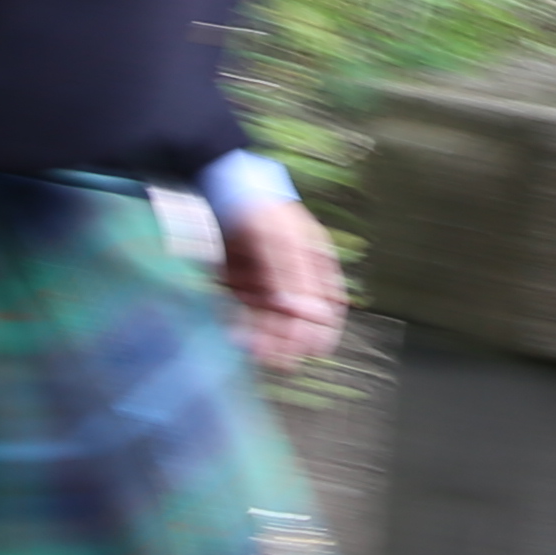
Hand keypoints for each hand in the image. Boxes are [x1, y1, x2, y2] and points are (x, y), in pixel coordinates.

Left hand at [214, 197, 346, 372]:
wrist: (227, 194)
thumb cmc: (261, 212)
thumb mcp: (279, 241)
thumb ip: (290, 276)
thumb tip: (306, 313)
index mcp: (317, 263)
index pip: (328, 305)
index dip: (322, 329)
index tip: (313, 349)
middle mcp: (297, 278)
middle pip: (301, 318)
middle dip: (292, 340)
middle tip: (281, 361)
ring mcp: (272, 285)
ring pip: (276, 321)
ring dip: (270, 340)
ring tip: (261, 355)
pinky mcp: (248, 290)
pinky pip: (252, 316)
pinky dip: (249, 330)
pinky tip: (242, 339)